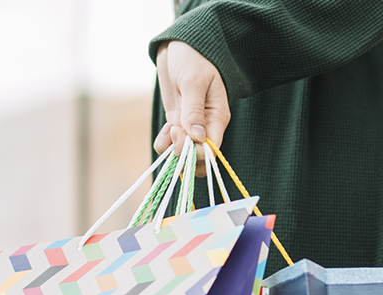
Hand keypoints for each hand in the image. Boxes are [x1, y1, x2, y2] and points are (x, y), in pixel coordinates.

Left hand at [154, 41, 229, 170]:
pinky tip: (165, 128)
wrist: (180, 47)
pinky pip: (171, 144)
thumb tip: (197, 137)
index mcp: (217, 118)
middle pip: (199, 158)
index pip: (212, 150)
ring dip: (171, 149)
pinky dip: (164, 143)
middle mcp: (207, 126)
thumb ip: (194, 110)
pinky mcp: (178, 123)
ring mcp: (191, 126)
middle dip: (183, 154)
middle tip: (172, 134)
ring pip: (183, 154)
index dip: (196, 153)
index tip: (180, 137)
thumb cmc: (192, 58)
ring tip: (168, 130)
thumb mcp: (193, 81)